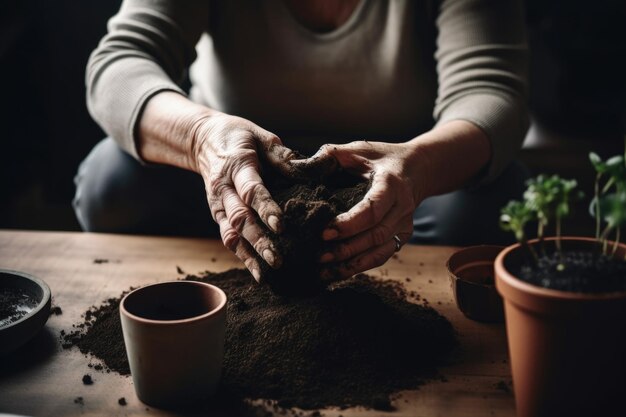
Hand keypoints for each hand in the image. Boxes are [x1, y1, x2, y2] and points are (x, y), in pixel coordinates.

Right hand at [192, 113, 297, 281]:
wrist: (204, 140)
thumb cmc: (240, 137)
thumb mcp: (262, 136)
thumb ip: (282, 155)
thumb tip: (309, 170)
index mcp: (237, 166)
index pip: (251, 190)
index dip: (266, 208)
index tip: (281, 225)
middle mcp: (224, 189)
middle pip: (240, 218)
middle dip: (259, 240)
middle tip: (278, 258)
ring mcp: (218, 205)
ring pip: (232, 233)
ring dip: (250, 254)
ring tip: (269, 272)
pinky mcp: (218, 216)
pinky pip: (229, 239)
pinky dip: (243, 257)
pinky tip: (259, 274)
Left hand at [292, 140, 421, 279]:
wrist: (417, 168)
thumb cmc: (381, 157)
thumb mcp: (358, 148)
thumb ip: (330, 155)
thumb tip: (298, 168)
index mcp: (391, 184)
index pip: (372, 210)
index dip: (349, 224)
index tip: (324, 232)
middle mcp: (402, 208)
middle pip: (375, 236)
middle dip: (346, 249)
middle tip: (318, 256)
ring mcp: (404, 225)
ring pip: (379, 251)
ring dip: (351, 264)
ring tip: (324, 271)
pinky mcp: (402, 237)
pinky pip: (381, 256)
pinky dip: (360, 267)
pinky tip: (337, 273)